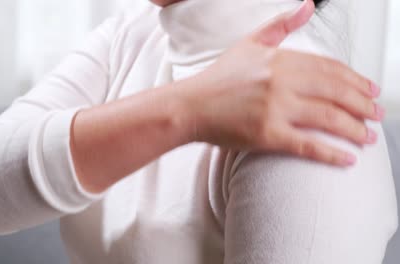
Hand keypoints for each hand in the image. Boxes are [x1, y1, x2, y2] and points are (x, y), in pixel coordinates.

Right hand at [181, 0, 383, 165]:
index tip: (370, 90)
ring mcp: (274, 108)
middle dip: (362, 105)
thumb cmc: (218, 78)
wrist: (190, 106)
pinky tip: (348, 159)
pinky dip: (330, 154)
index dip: (354, 80)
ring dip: (354, 129)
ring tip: (368, 138)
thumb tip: (307, 5)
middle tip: (377, 115)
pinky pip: (307, 145)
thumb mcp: (249, 44)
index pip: (328, 69)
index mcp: (279, 60)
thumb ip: (281, 25)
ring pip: (327, 118)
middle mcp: (280, 82)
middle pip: (334, 92)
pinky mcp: (266, 134)